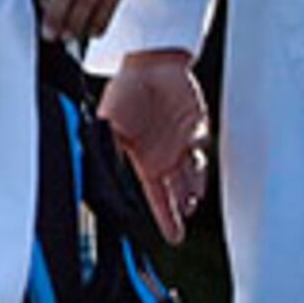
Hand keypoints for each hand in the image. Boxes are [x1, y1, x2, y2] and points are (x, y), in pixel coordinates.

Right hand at [97, 51, 211, 240]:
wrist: (150, 65)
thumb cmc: (126, 90)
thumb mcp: (110, 120)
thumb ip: (107, 144)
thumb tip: (102, 167)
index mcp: (143, 160)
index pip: (155, 197)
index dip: (165, 218)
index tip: (172, 237)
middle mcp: (164, 158)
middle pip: (175, 193)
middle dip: (179, 211)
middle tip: (180, 225)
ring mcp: (182, 145)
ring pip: (191, 178)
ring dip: (191, 191)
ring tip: (190, 202)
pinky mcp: (197, 130)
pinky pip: (201, 153)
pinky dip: (200, 164)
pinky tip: (196, 171)